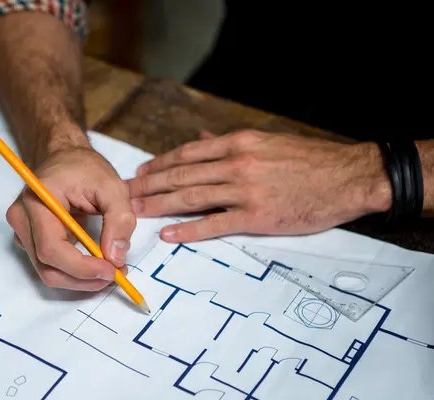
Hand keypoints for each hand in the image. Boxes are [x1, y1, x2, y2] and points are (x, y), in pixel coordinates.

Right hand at [6, 143, 135, 290]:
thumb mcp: (112, 186)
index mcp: (37, 201)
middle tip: (116, 274)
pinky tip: (96, 263)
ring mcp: (22, 230)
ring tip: (110, 270)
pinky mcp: (30, 239)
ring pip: (48, 271)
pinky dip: (74, 272)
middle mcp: (22, 219)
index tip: (112, 270)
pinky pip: (50, 265)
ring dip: (80, 280)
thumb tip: (116, 257)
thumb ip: (120, 220)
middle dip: (83, 279)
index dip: (81, 268)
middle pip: (47, 267)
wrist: (65, 156)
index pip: (51, 249)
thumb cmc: (85, 167)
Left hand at [127, 129, 391, 241]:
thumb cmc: (310, 160)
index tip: (142, 172)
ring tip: (136, 212)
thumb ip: (231, 144)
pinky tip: (169, 234)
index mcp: (239, 143)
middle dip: (150, 185)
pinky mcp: (257, 217)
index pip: (188, 154)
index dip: (160, 164)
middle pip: (182, 175)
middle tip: (126, 193)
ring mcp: (245, 191)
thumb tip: (201, 140)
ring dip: (160, 205)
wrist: (348, 177)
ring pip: (192, 198)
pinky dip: (189, 230)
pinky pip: (215, 224)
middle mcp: (237, 164)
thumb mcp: (269, 142)